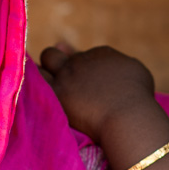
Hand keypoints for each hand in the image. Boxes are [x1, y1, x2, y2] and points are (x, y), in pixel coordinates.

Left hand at [40, 44, 157, 141]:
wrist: (128, 115)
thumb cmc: (139, 98)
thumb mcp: (137, 73)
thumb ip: (122, 65)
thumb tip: (113, 69)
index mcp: (102, 54)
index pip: (81, 57)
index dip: (78, 69)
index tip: (79, 83)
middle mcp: (81, 60)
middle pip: (56, 54)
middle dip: (55, 62)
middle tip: (56, 81)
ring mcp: (67, 74)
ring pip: (46, 59)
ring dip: (43, 69)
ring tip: (42, 82)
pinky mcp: (57, 92)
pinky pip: (38, 79)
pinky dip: (33, 81)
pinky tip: (29, 85)